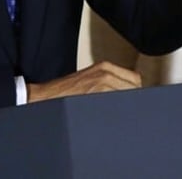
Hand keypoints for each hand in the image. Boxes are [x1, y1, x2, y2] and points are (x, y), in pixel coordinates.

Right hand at [26, 61, 141, 102]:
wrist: (46, 97)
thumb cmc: (65, 92)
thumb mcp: (91, 79)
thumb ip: (109, 82)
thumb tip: (127, 94)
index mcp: (106, 67)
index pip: (135, 79)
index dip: (135, 92)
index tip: (133, 100)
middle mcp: (106, 72)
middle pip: (135, 87)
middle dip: (133, 98)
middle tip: (127, 108)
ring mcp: (102, 83)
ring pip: (128, 95)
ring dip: (126, 105)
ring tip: (118, 113)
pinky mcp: (97, 94)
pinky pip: (117, 102)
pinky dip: (118, 109)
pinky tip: (110, 114)